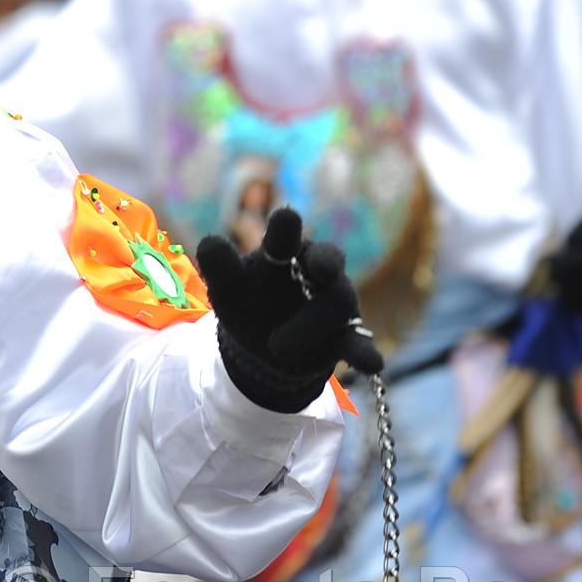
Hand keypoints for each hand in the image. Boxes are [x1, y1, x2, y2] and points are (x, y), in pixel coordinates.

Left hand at [196, 208, 384, 412]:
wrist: (265, 346)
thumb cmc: (248, 301)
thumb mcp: (228, 288)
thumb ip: (219, 267)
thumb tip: (208, 243)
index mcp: (284, 251)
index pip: (286, 235)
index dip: (287, 228)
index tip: (287, 217)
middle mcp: (316, 270)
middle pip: (327, 260)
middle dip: (326, 260)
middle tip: (322, 266)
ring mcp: (334, 302)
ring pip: (337, 302)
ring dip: (310, 325)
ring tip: (276, 349)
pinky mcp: (346, 334)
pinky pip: (360, 340)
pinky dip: (364, 351)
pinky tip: (373, 364)